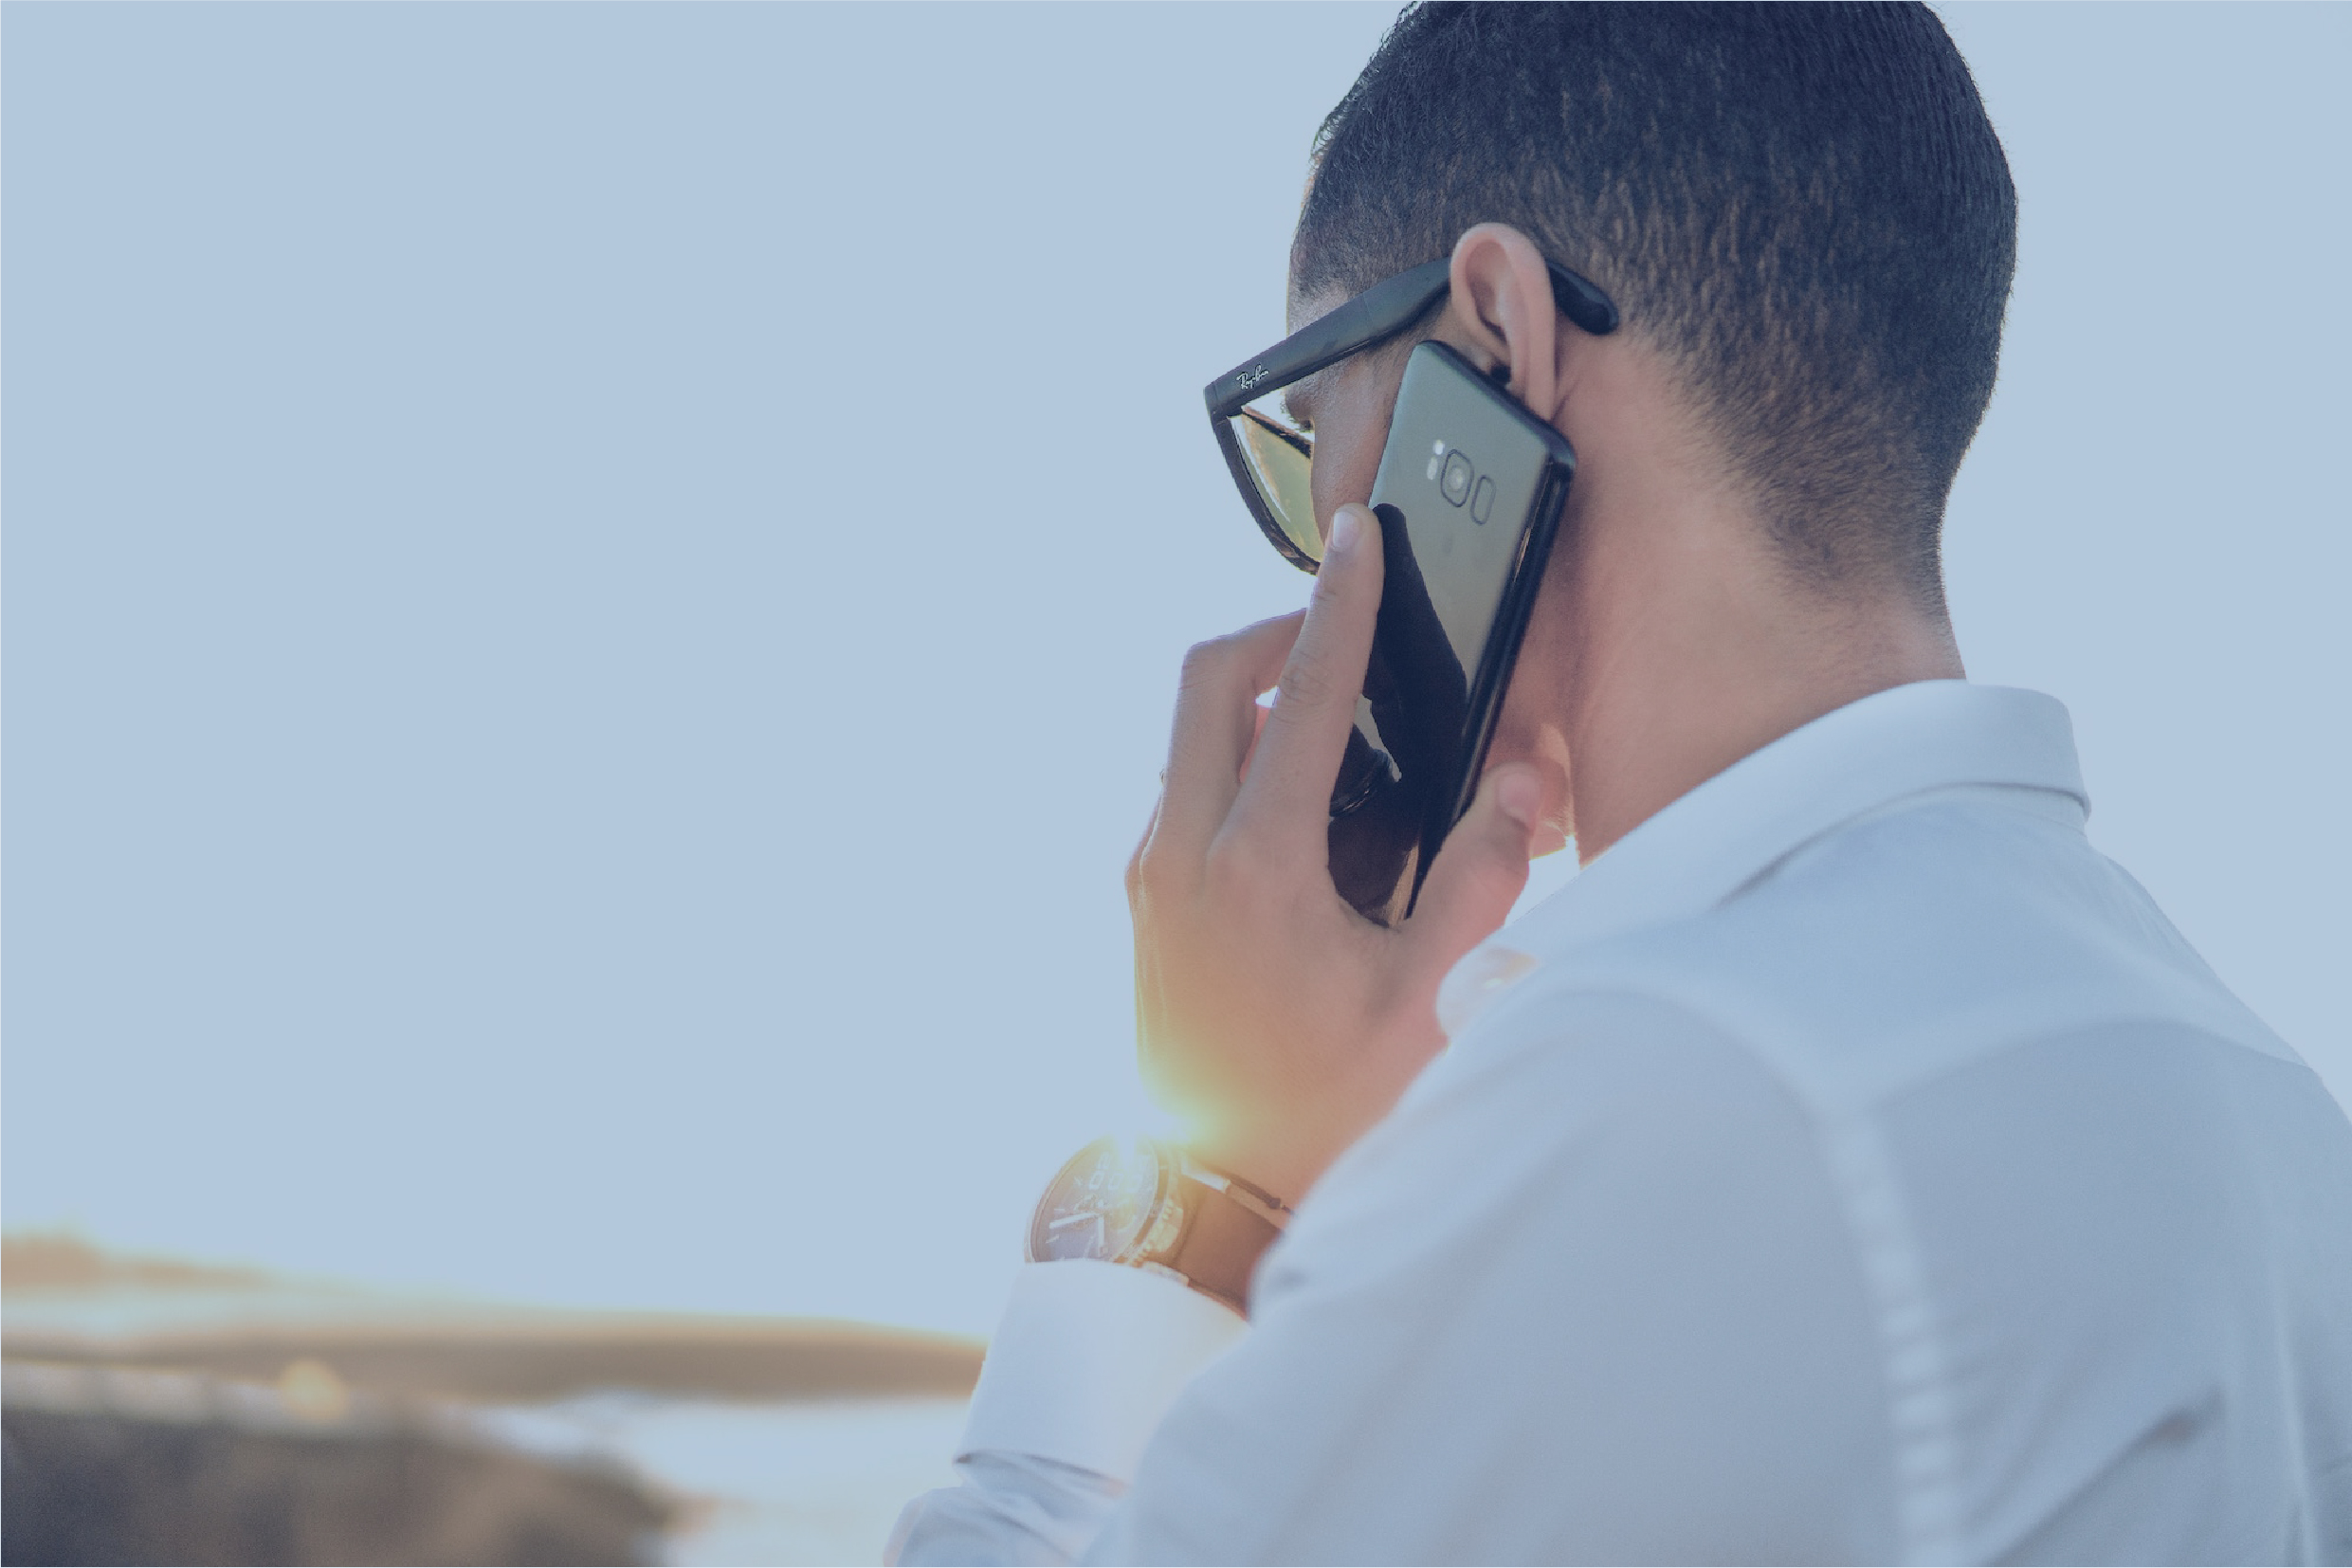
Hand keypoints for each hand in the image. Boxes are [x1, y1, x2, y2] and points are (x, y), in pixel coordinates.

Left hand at [1127, 503, 1543, 1205]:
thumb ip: (1483, 879)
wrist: (1217, 1193)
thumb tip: (1517, 780)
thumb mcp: (1428, 1000)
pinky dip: (1231, 753)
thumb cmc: (1322, 1107)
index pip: (1300, 697)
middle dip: (1272, 632)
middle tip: (1342, 633)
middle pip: (1203, 679)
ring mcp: (1148, 877)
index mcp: (1254, 868)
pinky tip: (1300, 797)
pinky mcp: (1140, 902)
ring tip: (1333, 716)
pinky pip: (1181, 783)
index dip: (1340, 605)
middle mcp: (1179, 856)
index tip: (1359, 539)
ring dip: (1248, 695)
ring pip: (1183, 730)